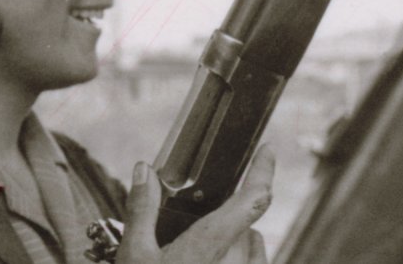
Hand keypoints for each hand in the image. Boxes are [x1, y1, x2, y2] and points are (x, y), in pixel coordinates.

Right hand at [115, 144, 274, 263]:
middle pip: (248, 228)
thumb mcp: (134, 254)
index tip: (268, 150)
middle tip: (200, 223)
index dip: (265, 172)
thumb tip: (143, 169)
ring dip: (239, 245)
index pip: (252, 201)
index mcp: (209, 246)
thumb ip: (141, 208)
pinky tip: (213, 263)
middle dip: (230, 219)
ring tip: (208, 251)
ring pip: (254, 253)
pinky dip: (239, 263)